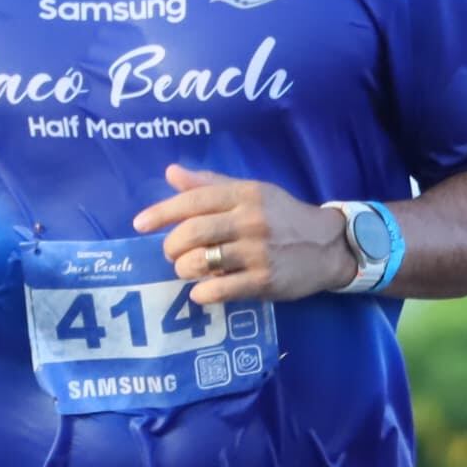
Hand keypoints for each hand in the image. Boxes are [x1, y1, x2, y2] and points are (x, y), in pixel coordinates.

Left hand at [132, 164, 359, 304]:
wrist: (328, 245)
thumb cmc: (283, 217)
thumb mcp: (252, 192)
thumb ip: (211, 184)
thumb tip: (171, 173)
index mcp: (244, 194)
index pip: (193, 200)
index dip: (161, 213)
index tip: (139, 224)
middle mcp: (250, 220)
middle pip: (192, 232)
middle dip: (172, 246)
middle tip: (171, 253)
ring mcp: (258, 252)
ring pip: (201, 261)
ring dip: (184, 269)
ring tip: (187, 270)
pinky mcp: (265, 281)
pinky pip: (220, 289)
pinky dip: (202, 292)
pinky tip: (201, 292)